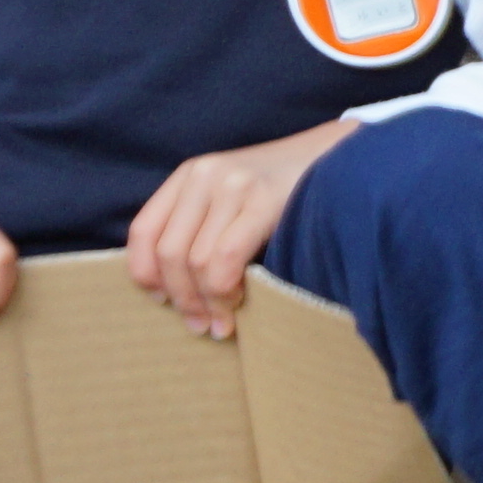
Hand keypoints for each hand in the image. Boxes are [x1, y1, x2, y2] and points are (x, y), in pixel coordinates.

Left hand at [124, 123, 351, 336]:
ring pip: (196, 261)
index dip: (146, 275)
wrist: (339, 157)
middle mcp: (203, 175)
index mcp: (189, 175)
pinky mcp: (263, 199)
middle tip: (199, 325)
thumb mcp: (231, 198)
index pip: (143, 231)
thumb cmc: (284, 192)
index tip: (162, 303)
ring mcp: (233, 184)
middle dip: (181, 299)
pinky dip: (224, 291)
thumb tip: (175, 288)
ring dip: (206, 303)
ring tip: (221, 324)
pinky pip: (226, 258)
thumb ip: (202, 227)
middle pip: (168, 252)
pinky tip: (237, 304)